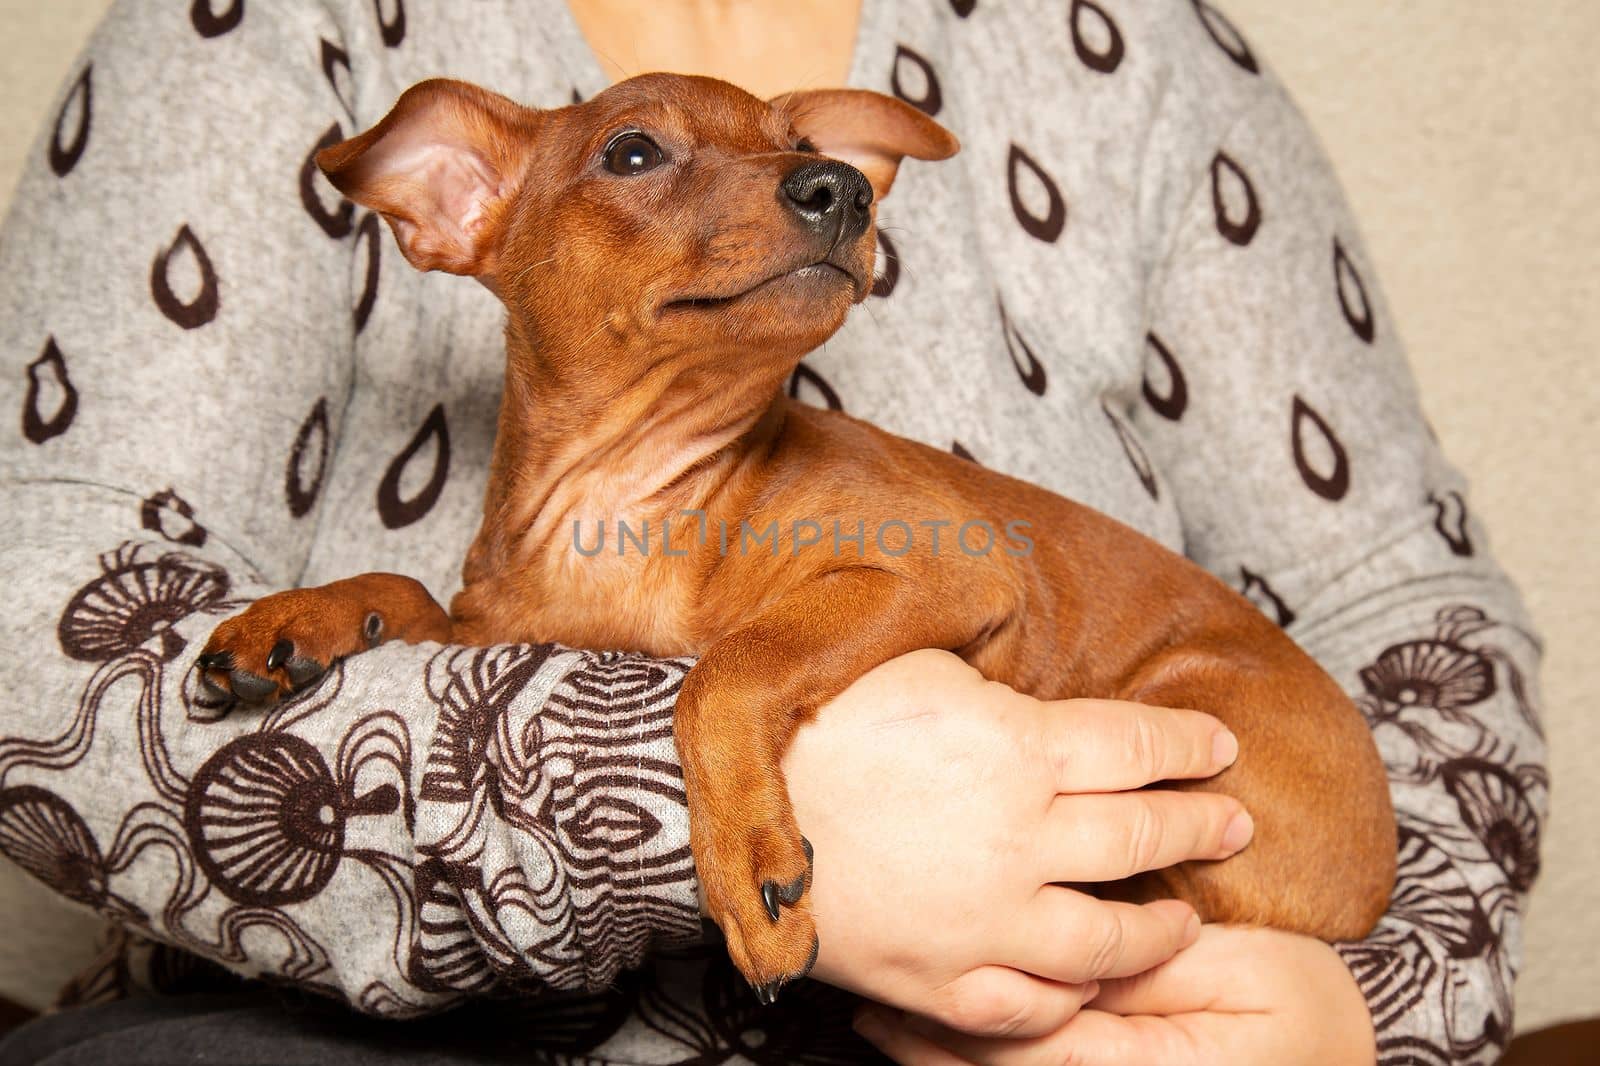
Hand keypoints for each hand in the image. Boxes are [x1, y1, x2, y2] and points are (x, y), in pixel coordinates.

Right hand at [778, 649, 1252, 1037]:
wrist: (709, 797)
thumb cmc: (811, 718)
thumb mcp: (917, 664)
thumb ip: (997, 689)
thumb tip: (1038, 697)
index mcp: (1022, 748)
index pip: (1142, 746)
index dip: (1192, 745)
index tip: (1219, 745)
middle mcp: (1021, 840)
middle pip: (1146, 837)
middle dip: (1203, 826)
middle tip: (1234, 823)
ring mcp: (984, 920)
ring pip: (1108, 941)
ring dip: (1160, 930)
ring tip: (1183, 921)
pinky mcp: (938, 980)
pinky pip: (1029, 1007)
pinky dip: (1069, 999)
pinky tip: (1085, 985)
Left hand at [852, 923, 1375, 1064]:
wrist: (1342, 1060)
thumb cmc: (1305, 1009)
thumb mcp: (1245, 975)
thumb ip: (1155, 972)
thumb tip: (1075, 956)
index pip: (1040, 1045)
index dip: (969, 1016)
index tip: (911, 974)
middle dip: (933, 1042)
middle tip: (868, 998)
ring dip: (939, 1058)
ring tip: (878, 1018)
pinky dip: (976, 1065)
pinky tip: (927, 1043)